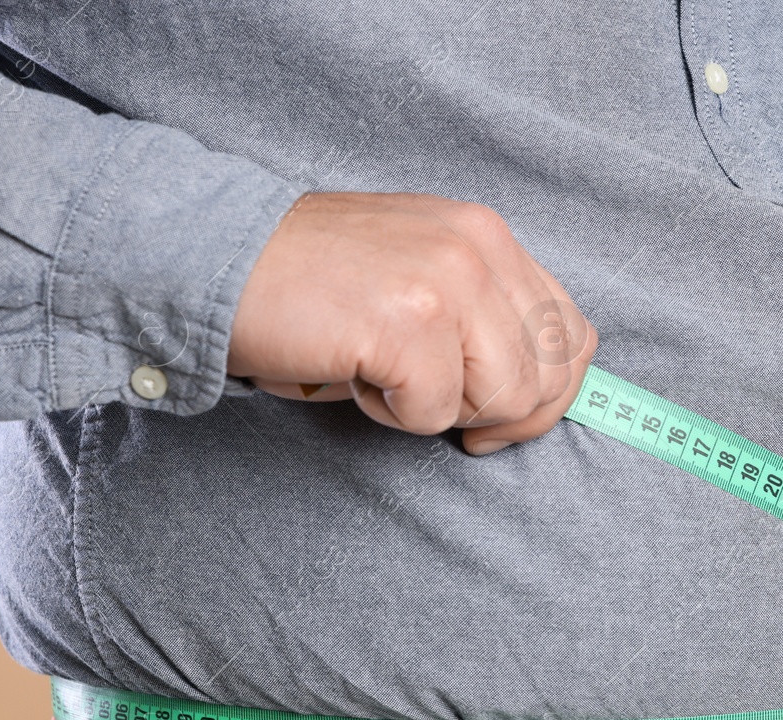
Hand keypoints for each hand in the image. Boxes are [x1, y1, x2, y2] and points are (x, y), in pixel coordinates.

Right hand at [228, 191, 596, 453]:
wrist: (208, 257)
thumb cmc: (308, 283)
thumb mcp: (416, 276)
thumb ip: (481, 317)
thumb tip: (533, 399)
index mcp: (488, 236)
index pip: (574, 336)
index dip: (548, 394)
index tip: (496, 416)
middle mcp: (478, 249)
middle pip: (549, 378)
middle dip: (503, 419)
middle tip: (439, 413)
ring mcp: (447, 282)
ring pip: (504, 399)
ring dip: (441, 412)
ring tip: (385, 376)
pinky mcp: (409, 322)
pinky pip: (436, 412)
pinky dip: (391, 415)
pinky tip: (353, 373)